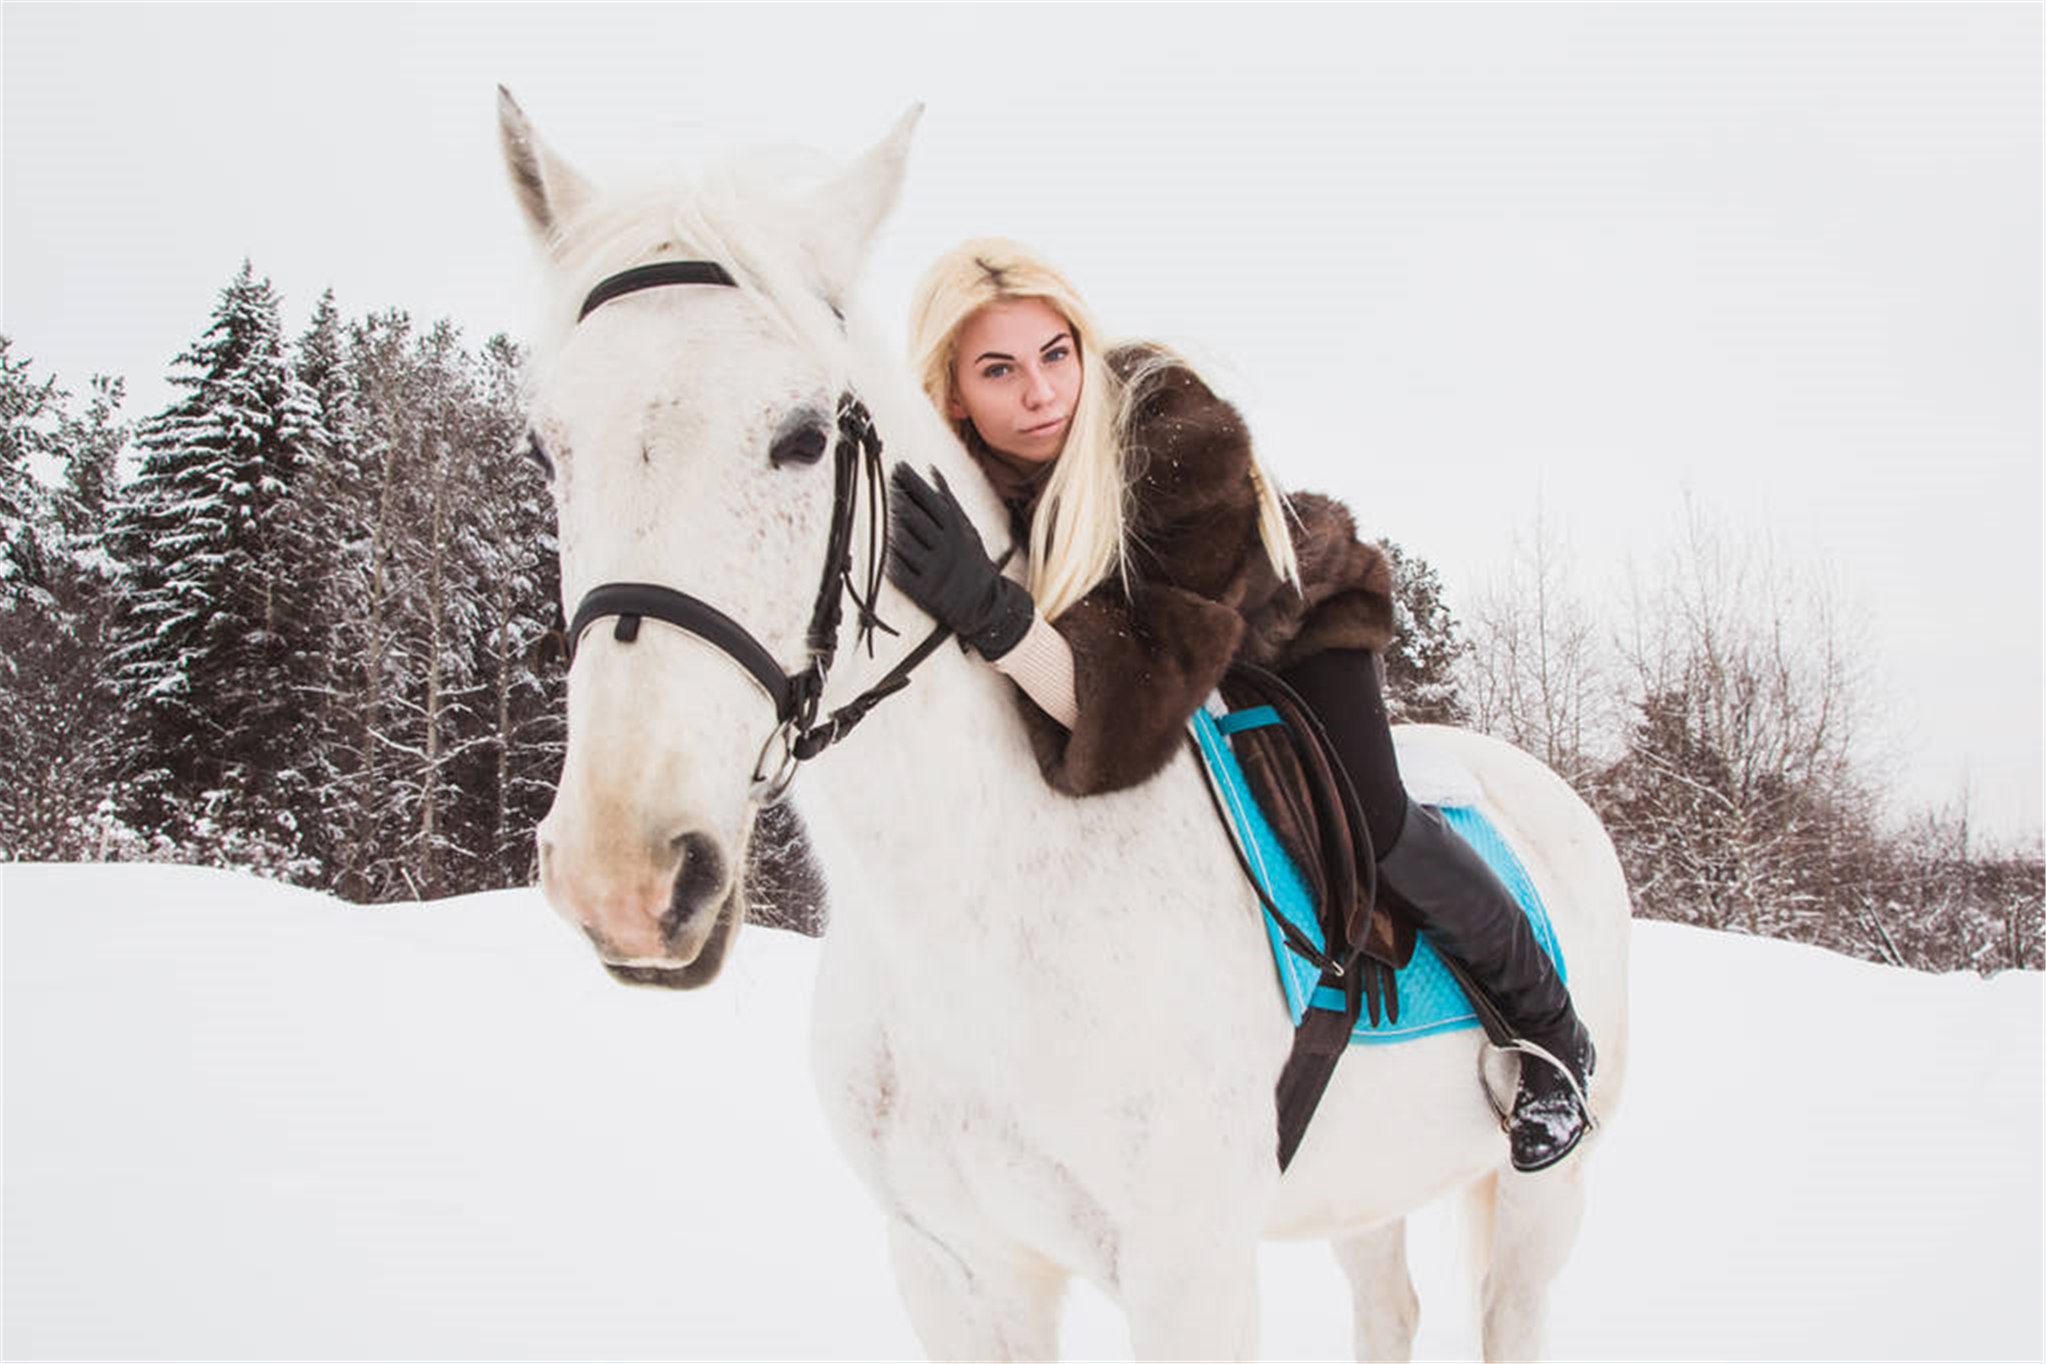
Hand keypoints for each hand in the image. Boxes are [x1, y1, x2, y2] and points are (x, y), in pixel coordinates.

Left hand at [887, 464, 1033, 659]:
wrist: (985, 604)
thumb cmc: (973, 560)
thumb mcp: (968, 528)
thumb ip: (949, 500)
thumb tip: (932, 470)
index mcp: (957, 530)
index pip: (930, 499)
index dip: (912, 482)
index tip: (898, 468)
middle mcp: (946, 547)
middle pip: (915, 519)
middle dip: (898, 500)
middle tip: (883, 485)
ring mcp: (934, 569)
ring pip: (905, 543)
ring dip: (889, 527)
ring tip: (878, 513)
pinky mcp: (923, 591)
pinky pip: (901, 573)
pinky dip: (889, 560)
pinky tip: (878, 548)